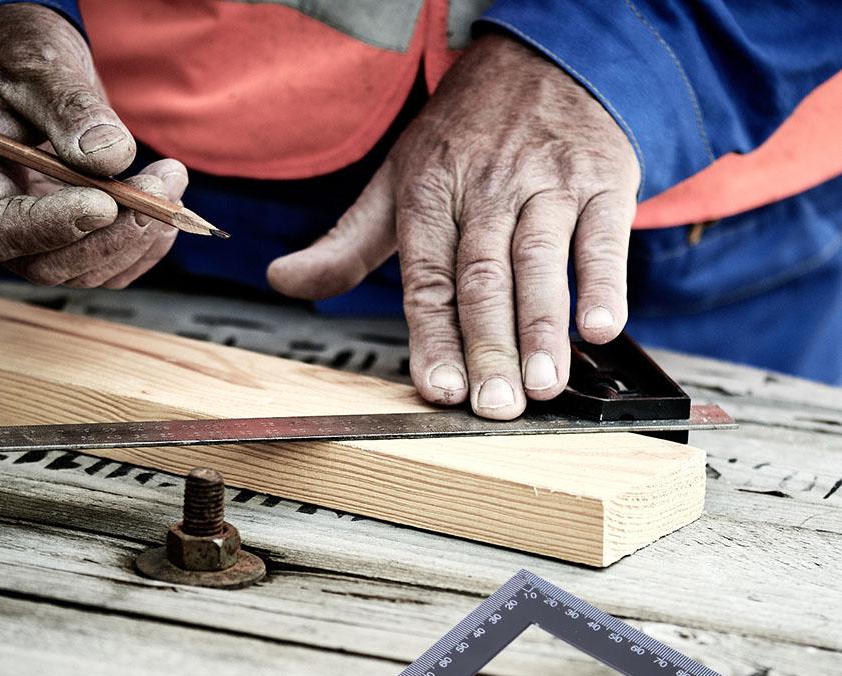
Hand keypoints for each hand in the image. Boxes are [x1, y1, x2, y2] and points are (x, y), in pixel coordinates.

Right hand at [0, 3, 185, 287]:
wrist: (22, 69)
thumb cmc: (10, 57)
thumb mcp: (35, 64)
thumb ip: (68, 108)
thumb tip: (112, 158)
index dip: (55, 225)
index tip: (105, 202)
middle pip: (49, 264)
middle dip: (113, 234)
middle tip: (161, 191)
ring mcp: (29, 240)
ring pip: (85, 271)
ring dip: (138, 237)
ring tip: (171, 180)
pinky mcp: (67, 243)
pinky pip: (108, 265)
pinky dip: (144, 244)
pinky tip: (166, 203)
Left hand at [268, 33, 639, 417]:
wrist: (545, 58)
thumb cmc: (465, 137)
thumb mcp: (395, 181)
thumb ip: (346, 243)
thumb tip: (283, 280)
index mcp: (429, 195)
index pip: (427, 280)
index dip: (433, 337)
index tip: (441, 388)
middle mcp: (486, 190)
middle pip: (483, 280)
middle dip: (489, 348)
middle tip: (495, 405)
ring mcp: (547, 184)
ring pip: (540, 263)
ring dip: (543, 329)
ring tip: (543, 384)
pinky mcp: (602, 181)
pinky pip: (604, 237)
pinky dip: (605, 284)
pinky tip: (602, 329)